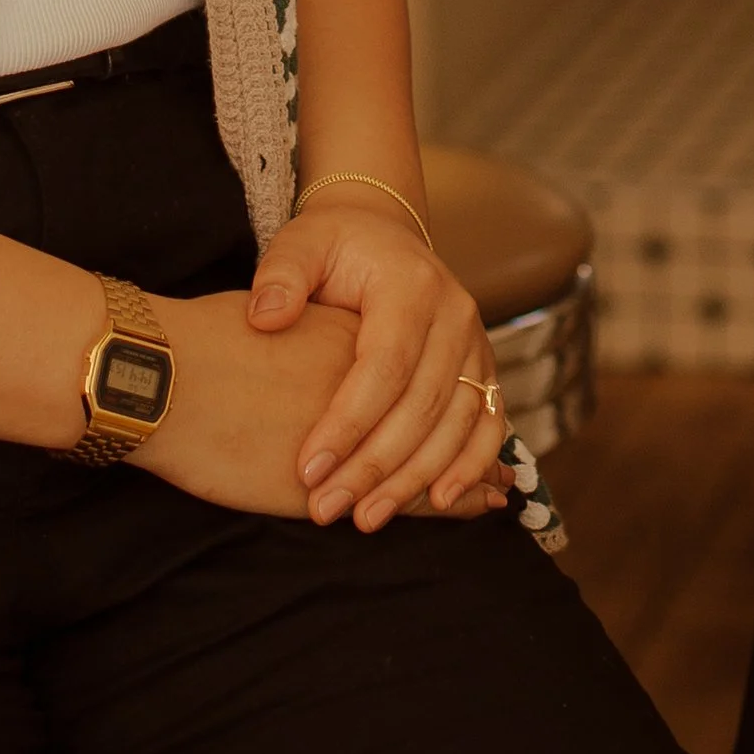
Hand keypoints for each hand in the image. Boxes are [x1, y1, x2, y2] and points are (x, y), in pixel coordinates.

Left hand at [247, 196, 507, 528]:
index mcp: (412, 285)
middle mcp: (456, 314)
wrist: (383, 235)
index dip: (348, 422)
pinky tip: (438, 503)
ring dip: (415, 478)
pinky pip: (488, 423)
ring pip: (457, 423)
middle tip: (326, 508)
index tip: (308, 469)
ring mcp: (476, 343)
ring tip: (366, 518)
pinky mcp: (483, 369)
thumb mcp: (301, 243)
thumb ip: (281, 275)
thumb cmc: (335, 245)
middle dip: (375, 465)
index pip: (384, 366)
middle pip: (423, 404)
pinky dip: (470, 466)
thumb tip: (266, 317)